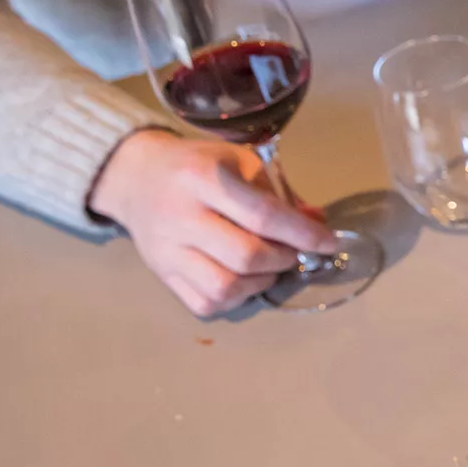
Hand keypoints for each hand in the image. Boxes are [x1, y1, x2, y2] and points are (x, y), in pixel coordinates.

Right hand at [87, 130, 333, 316]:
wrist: (137, 177)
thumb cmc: (198, 165)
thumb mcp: (240, 162)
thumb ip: (280, 193)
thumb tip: (318, 223)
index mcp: (203, 178)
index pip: (263, 215)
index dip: (304, 234)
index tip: (330, 243)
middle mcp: (180, 216)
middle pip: (246, 256)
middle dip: (284, 259)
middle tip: (292, 251)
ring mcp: (167, 250)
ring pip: (226, 287)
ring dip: (262, 282)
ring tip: (268, 266)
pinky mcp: (161, 274)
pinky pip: (206, 304)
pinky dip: (236, 299)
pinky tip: (244, 279)